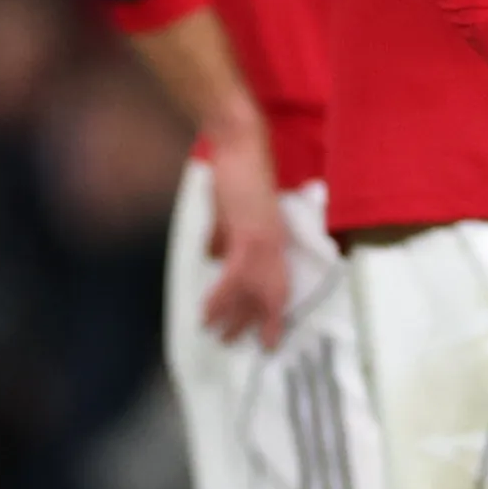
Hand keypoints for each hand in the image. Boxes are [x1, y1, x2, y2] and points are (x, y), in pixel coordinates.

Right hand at [199, 125, 292, 348]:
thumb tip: (212, 255)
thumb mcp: (228, 211)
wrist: (240, 144)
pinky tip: (209, 312)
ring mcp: (267, 239)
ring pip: (255, 290)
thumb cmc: (235, 171)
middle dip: (253, 323)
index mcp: (274, 239)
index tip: (266, 340)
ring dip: (235, 316)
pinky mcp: (252, 233)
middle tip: (234, 344)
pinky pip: (239, 274)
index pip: (278, 284)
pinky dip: (224, 296)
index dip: (272, 314)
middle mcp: (277, 244)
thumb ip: (223, 235)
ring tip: (219, 336)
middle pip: (270, 294)